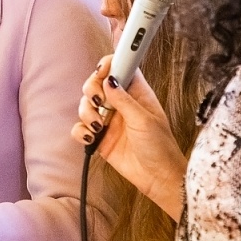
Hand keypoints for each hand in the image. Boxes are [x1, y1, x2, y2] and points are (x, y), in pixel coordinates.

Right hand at [72, 56, 187, 219]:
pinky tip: (90, 137)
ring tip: (97, 126)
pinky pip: (80, 127)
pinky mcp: (99, 137)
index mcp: (136, 93)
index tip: (102, 70)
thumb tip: (109, 80)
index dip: (109, 63)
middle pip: (96, 83)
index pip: (121, 67)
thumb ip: (124, 100)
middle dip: (91, 89)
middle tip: (97, 102)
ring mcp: (108, 119)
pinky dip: (80, 130)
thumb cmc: (160, 147)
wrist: (156, 177)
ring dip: (85, 112)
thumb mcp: (144, 121)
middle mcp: (120, 103)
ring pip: (85, 104)